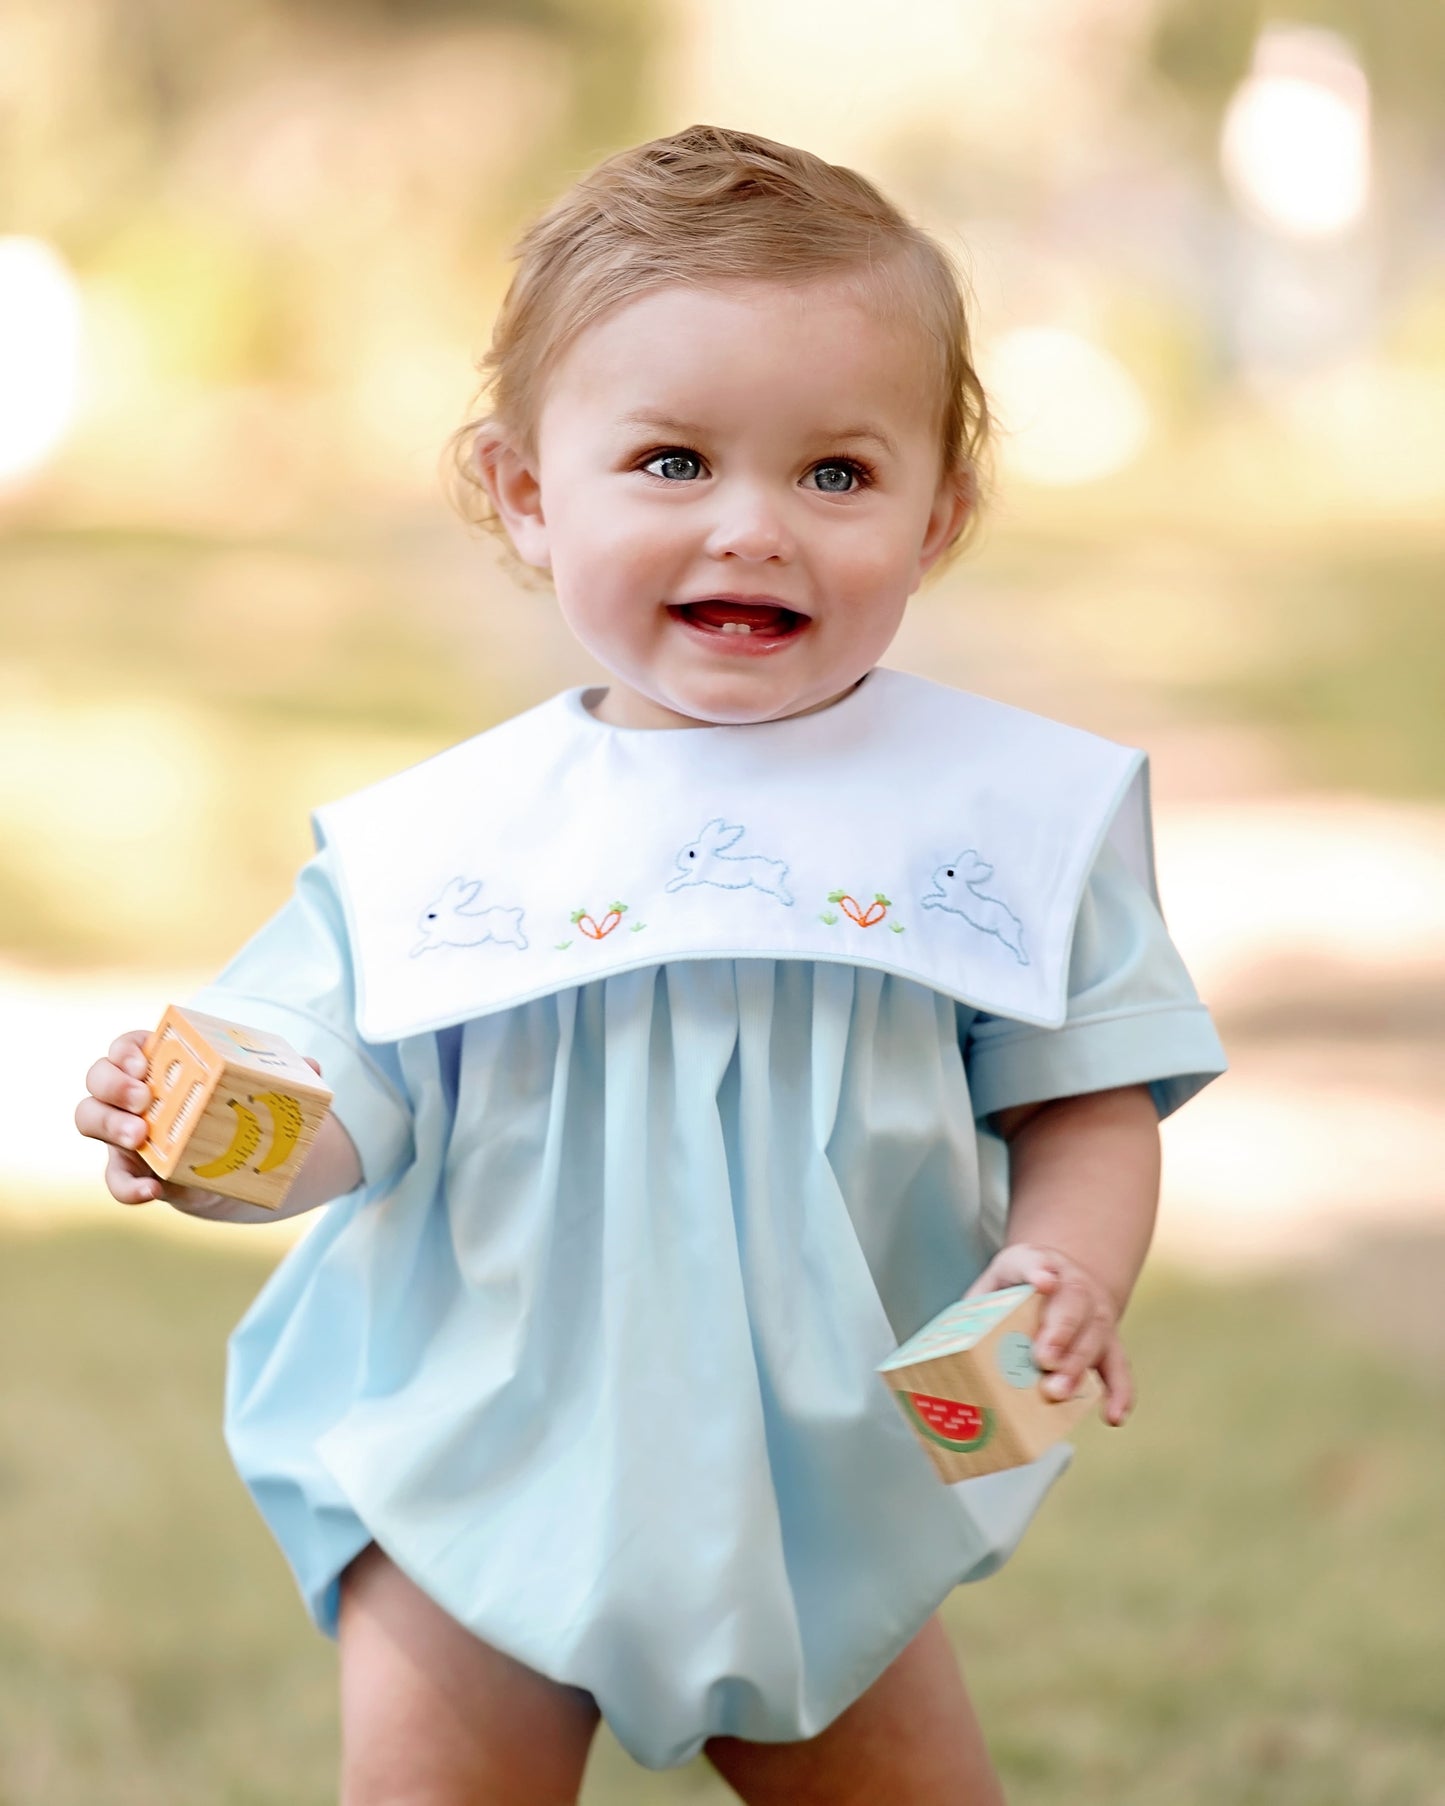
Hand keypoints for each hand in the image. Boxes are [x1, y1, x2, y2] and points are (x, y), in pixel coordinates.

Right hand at [75, 1029, 321, 1211]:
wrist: (240, 1168)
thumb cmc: (243, 1113)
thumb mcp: (263, 1092)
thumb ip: (286, 1077)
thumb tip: (311, 1065)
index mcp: (161, 1065)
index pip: (127, 1046)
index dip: (126, 1050)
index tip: (145, 1061)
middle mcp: (133, 1095)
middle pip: (99, 1078)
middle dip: (113, 1084)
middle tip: (143, 1098)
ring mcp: (126, 1133)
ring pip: (90, 1118)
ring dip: (109, 1124)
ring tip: (140, 1136)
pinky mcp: (134, 1171)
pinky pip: (116, 1179)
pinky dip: (129, 1186)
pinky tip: (153, 1190)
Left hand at [965, 1243, 1134, 1426]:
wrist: (1062, 1275)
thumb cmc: (1018, 1287)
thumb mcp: (994, 1282)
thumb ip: (976, 1307)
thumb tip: (945, 1348)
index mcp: (1037, 1262)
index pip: (1035, 1261)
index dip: (1039, 1270)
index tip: (1043, 1281)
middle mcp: (1073, 1283)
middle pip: (1073, 1304)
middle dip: (1059, 1332)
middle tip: (1042, 1358)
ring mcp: (1095, 1312)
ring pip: (1095, 1335)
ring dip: (1077, 1364)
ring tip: (1057, 1390)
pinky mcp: (1109, 1341)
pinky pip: (1119, 1367)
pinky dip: (1119, 1392)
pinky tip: (1112, 1416)